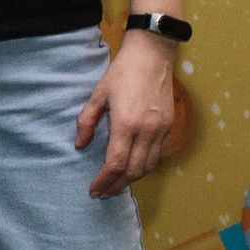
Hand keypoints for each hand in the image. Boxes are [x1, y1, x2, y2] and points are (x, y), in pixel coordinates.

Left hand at [76, 33, 177, 199]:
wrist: (152, 56)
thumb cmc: (122, 73)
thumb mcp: (98, 95)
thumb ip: (87, 121)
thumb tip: (80, 145)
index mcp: (126, 125)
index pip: (114, 164)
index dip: (103, 181)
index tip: (93, 189)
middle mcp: (146, 132)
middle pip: (132, 171)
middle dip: (115, 186)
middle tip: (102, 193)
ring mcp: (161, 130)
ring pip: (147, 167)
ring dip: (131, 180)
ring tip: (115, 186)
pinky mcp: (169, 127)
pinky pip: (158, 156)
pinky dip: (145, 167)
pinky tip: (133, 170)